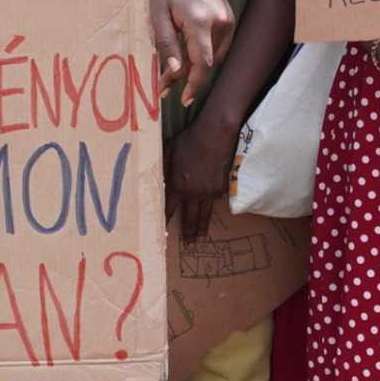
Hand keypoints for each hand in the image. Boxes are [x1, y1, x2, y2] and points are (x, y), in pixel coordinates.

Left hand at [149, 0, 234, 107]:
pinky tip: (186, 55)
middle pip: (207, 62)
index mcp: (200, 21)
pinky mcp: (229, 18)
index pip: (202, 63)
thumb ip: (166, 43)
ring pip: (213, 56)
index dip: (194, 85)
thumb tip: (175, 71)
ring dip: (194, 66)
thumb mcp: (157, 14)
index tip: (183, 100)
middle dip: (186, 77)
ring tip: (171, 71)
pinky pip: (217, 45)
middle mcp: (220, 22)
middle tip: (163, 85)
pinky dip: (202, 53)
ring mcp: (228, 19)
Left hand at [166, 117, 237, 241]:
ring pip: (205, 214)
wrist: (215, 135)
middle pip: (190, 217)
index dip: (165, 220)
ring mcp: (209, 192)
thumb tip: (157, 177)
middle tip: (189, 244)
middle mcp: (193, 193)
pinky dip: (213, 206)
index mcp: (178, 186)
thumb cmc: (189, 141)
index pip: (169, 209)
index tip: (162, 232)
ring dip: (202, 227)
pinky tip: (212, 210)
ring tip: (201, 237)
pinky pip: (216, 200)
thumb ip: (163, 167)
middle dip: (188, 232)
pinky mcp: (222, 187)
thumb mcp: (169, 151)